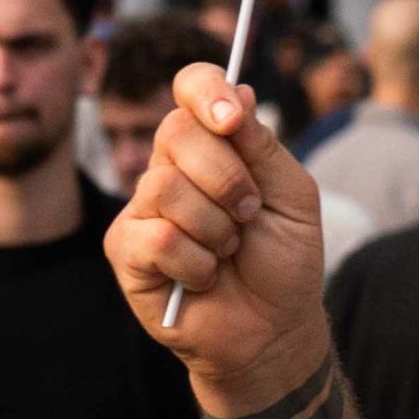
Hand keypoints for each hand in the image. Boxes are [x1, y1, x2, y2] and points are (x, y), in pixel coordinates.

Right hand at [104, 66, 327, 394]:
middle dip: (228, 178)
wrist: (273, 330)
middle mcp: (171, 167)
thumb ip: (263, 146)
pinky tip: (203, 278)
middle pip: (176, 131)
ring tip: (228, 251)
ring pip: (166, 187)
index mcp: (213, 145)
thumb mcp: (292, 197)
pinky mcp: (126, 249)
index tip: (231, 119)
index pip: (192, 88)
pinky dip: (195, 264)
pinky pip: (158, 238)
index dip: (206, 91)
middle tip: (248, 214)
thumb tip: (238, 89)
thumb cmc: (283, 262)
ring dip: (216, 228)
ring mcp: (144, 207)